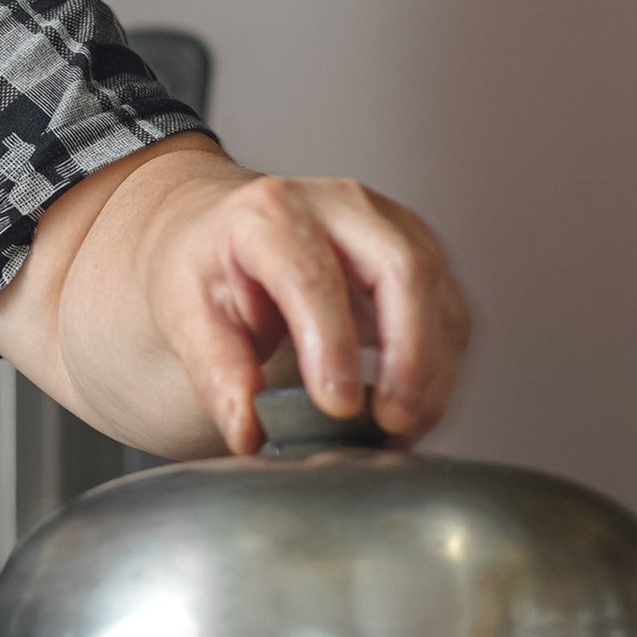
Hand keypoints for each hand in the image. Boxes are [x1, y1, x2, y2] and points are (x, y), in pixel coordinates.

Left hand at [138, 161, 470, 454]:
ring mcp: (392, 225)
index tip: (337, 406)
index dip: (332, 342)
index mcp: (271, 212)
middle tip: (392, 423)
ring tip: (399, 431)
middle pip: (403, 270)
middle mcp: (341, 206)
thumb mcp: (185, 310)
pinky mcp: (423, 255)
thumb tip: (249, 430)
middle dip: (410, 357)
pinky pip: (451, 314)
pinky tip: (412, 410)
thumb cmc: (210, 262)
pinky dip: (440, 370)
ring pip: (440, 296)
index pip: (313, 274)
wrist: (225, 225)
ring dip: (432, 374)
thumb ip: (216, 370)